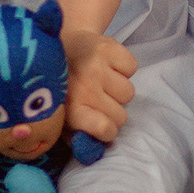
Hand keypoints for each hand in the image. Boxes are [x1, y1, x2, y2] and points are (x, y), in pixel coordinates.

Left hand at [60, 26, 136, 144]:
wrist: (61, 41)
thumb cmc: (64, 86)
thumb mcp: (62, 117)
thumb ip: (77, 137)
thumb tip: (94, 151)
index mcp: (73, 108)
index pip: (106, 128)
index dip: (108, 130)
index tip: (103, 125)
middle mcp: (86, 87)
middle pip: (121, 115)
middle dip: (114, 111)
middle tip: (101, 100)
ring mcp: (98, 66)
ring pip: (129, 93)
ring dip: (119, 90)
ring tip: (103, 82)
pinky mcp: (109, 47)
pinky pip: (132, 66)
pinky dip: (124, 67)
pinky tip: (108, 65)